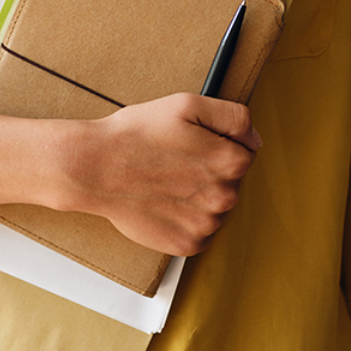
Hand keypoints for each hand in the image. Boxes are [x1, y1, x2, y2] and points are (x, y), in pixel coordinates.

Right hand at [60, 93, 260, 255]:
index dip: (217, 146)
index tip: (191, 145)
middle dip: (209, 173)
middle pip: (230, 183)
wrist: (95, 167)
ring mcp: (206, 224)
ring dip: (198, 198)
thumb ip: (234, 117)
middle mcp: (224, 196)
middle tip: (174, 163)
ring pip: (215, 209)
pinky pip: (199, 233)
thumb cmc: (136, 134)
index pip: (244, 154)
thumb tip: (254, 140)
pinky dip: (185, 221)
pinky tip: (163, 204)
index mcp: (230, 161)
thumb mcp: (187, 105)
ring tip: (166, 183)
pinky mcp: (187, 245)